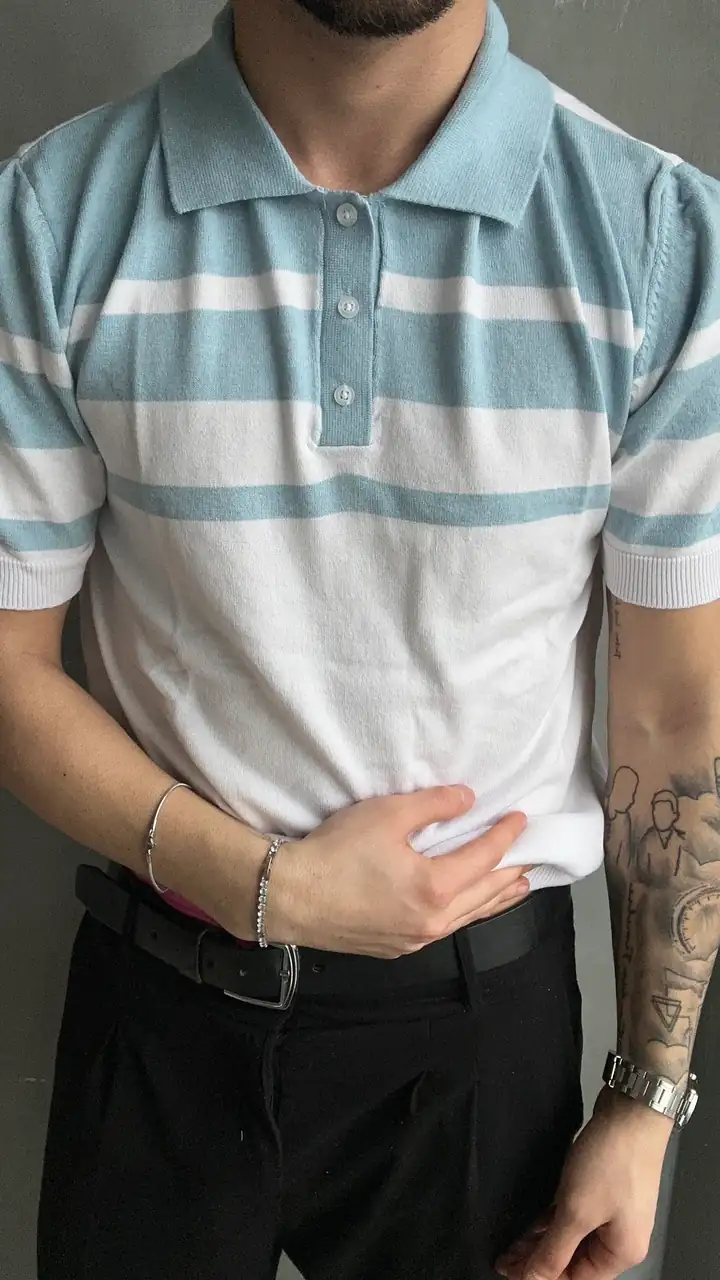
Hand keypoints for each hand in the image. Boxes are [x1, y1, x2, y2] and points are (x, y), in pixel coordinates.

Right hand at [265, 785, 530, 956]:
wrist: (289, 897)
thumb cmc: (336, 852)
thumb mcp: (386, 814)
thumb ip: (433, 804)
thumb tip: (468, 799)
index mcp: (436, 888)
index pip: (485, 857)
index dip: (506, 835)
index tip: (521, 818)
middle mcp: (433, 921)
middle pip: (485, 895)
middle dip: (512, 873)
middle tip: (535, 858)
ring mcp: (414, 940)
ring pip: (467, 918)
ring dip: (494, 899)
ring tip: (516, 887)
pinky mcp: (394, 947)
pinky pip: (444, 930)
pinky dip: (466, 914)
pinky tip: (463, 909)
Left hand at [494, 1088, 673, 1279]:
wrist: (631, 1110)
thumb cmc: (614, 1159)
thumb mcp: (577, 1212)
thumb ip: (554, 1249)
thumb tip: (536, 1278)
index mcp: (621, 1252)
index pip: (576, 1278)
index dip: (542, 1276)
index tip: (511, 1270)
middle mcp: (620, 1235)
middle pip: (573, 1260)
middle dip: (539, 1259)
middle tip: (506, 1257)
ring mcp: (611, 1210)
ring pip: (571, 1235)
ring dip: (542, 1239)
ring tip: (511, 1242)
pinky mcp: (602, 1187)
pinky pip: (573, 1212)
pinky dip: (552, 1218)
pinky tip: (529, 1221)